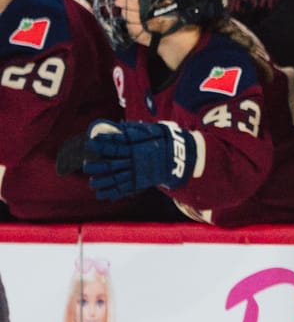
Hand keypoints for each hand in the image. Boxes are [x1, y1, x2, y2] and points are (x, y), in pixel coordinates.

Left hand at [74, 120, 196, 198]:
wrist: (179, 157)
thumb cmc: (161, 141)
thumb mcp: (148, 131)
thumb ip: (131, 130)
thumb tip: (114, 126)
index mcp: (135, 149)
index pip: (113, 148)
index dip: (99, 146)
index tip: (89, 144)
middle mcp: (135, 163)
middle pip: (110, 166)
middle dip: (96, 167)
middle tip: (86, 166)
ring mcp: (138, 174)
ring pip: (116, 180)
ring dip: (102, 182)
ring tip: (92, 183)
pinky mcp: (141, 183)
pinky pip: (125, 189)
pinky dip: (113, 193)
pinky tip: (102, 195)